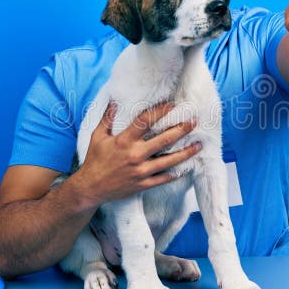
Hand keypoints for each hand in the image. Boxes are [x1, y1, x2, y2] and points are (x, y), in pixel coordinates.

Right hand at [71, 101, 200, 205]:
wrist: (90, 189)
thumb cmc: (94, 160)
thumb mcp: (97, 136)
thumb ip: (108, 118)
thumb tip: (114, 100)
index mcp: (124, 141)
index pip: (145, 121)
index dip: (161, 111)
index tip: (173, 105)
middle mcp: (135, 155)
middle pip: (164, 139)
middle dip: (181, 129)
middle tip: (194, 121)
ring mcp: (141, 171)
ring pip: (169, 160)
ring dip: (186, 152)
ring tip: (198, 144)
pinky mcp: (143, 184)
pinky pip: (164, 178)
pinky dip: (177, 173)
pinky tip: (187, 167)